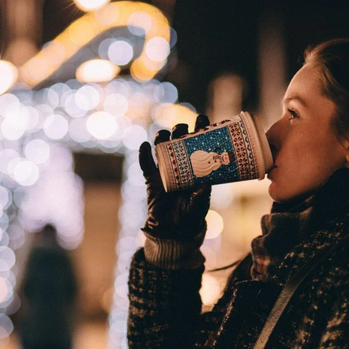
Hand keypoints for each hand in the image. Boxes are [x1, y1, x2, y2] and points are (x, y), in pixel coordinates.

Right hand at [139, 115, 211, 239]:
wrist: (174, 230)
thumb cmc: (191, 215)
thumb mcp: (200, 205)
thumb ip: (201, 195)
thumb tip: (204, 183)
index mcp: (196, 168)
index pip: (198, 144)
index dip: (200, 130)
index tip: (202, 119)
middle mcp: (180, 165)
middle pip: (179, 142)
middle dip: (180, 131)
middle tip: (183, 128)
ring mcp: (165, 171)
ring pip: (162, 149)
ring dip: (162, 138)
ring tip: (164, 134)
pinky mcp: (152, 180)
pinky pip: (146, 165)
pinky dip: (144, 155)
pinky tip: (144, 146)